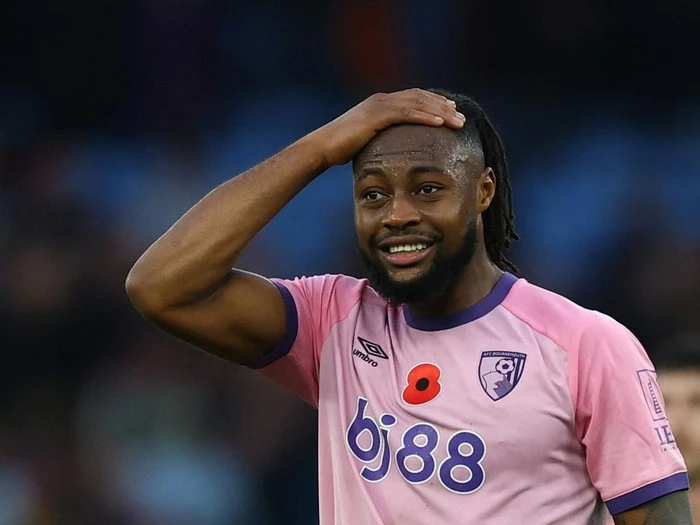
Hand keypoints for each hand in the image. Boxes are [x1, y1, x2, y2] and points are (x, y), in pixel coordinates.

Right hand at [309, 88, 465, 167]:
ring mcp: (379, 105)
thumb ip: (382, 138)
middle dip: (443, 106)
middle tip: (461, 117)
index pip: (414, 98)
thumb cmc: (341, 149)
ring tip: (457, 121)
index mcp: (380, 103)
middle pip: (420, 97)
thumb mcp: (366, 140)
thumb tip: (393, 151)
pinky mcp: (376, 115)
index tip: (451, 113)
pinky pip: (407, 113)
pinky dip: (425, 116)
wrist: (322, 148)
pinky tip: (440, 123)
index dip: (434, 104)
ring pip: (417, 103)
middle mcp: (381, 99)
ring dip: (440, 111)